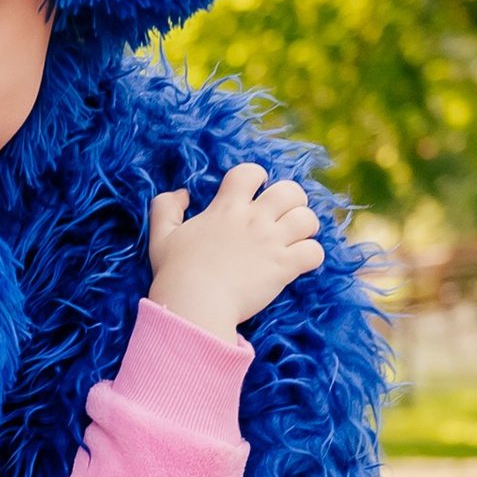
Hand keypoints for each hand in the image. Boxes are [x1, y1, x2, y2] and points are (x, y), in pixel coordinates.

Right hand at [146, 163, 323, 342]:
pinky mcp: (284, 267)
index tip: (256, 192)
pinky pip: (314, 252)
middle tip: (284, 216)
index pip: (251, 172)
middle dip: (292, 200)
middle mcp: (254, 219)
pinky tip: (299, 262)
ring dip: (305, 227)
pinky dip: (311, 256)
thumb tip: (182, 193)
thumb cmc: (175, 272)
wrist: (194, 304)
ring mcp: (271, 242)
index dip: (257, 177)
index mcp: (227, 207)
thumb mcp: (161, 235)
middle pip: (290, 191)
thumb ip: (166, 207)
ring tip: (295, 238)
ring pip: (308, 219)